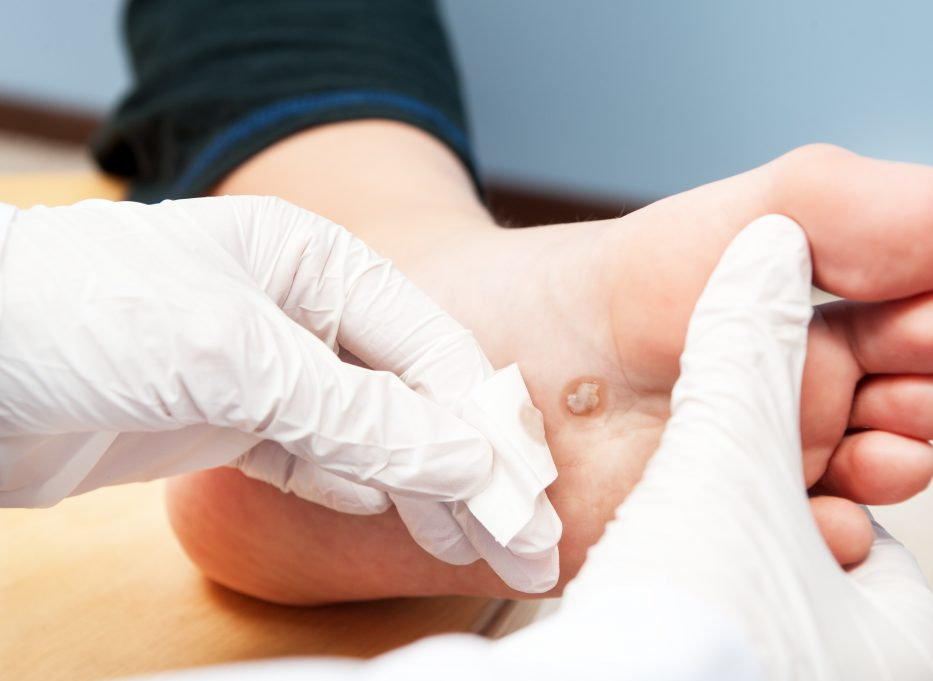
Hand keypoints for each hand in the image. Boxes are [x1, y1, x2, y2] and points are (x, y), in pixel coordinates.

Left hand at [0, 196, 558, 590]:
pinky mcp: (226, 419)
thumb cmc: (82, 317)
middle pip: (408, 392)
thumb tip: (466, 462)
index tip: (524, 489)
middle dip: (465, 462)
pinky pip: (315, 456)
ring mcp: (261, 367)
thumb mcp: (236, 358)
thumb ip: (356, 414)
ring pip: (368, 432)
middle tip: (520, 534)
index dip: (481, 419)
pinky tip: (398, 514)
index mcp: (314, 260)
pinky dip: (357, 486)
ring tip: (478, 542)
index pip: (429, 344)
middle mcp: (299, 309)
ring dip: (420, 484)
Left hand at [568, 215, 932, 679]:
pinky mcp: (727, 531)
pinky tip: (816, 518)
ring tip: (872, 451)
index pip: (918, 319)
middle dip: (926, 397)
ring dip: (895, 467)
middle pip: (911, 404)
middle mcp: (796, 393)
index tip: (924, 322)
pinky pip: (808, 553)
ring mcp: (764, 464)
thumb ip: (844, 203)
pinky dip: (830, 541)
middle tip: (902, 390)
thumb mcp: (730, 219)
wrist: (495, 381)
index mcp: (809, 315)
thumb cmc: (604, 293)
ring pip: (872, 481)